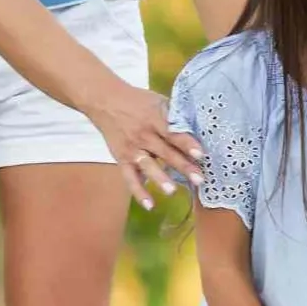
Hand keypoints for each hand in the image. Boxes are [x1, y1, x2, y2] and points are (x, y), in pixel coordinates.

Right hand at [87, 76, 204, 209]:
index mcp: (155, 118)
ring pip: (147, 165)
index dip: (187, 143)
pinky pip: (130, 178)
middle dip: (183, 166)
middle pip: (165, 152)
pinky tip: (150, 205)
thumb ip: (175, 116)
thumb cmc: (137, 101)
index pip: (173, 132)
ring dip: (160, 178)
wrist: (105, 101)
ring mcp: (132, 148)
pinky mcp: (121, 159)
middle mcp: (144, 135)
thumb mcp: (158, 101)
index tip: (201, 154)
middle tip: (199, 179)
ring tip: (172, 191)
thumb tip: (199, 131)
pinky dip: (138, 192)